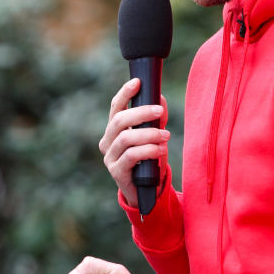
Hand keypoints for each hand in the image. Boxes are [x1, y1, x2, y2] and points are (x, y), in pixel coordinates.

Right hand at [98, 79, 169, 203]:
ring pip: (126, 138)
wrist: (147, 191)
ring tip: (165, 135)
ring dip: (148, 134)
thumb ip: (156, 119)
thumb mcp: (153, 136)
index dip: (125, 93)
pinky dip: (148, 150)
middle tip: (160, 111)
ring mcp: (110, 157)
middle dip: (141, 113)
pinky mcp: (116, 171)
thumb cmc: (149, 160)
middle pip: (119, 120)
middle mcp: (107, 141)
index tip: (138, 82)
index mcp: (114, 129)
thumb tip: (160, 98)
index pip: (116, 107)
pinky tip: (161, 149)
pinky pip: (132, 156)